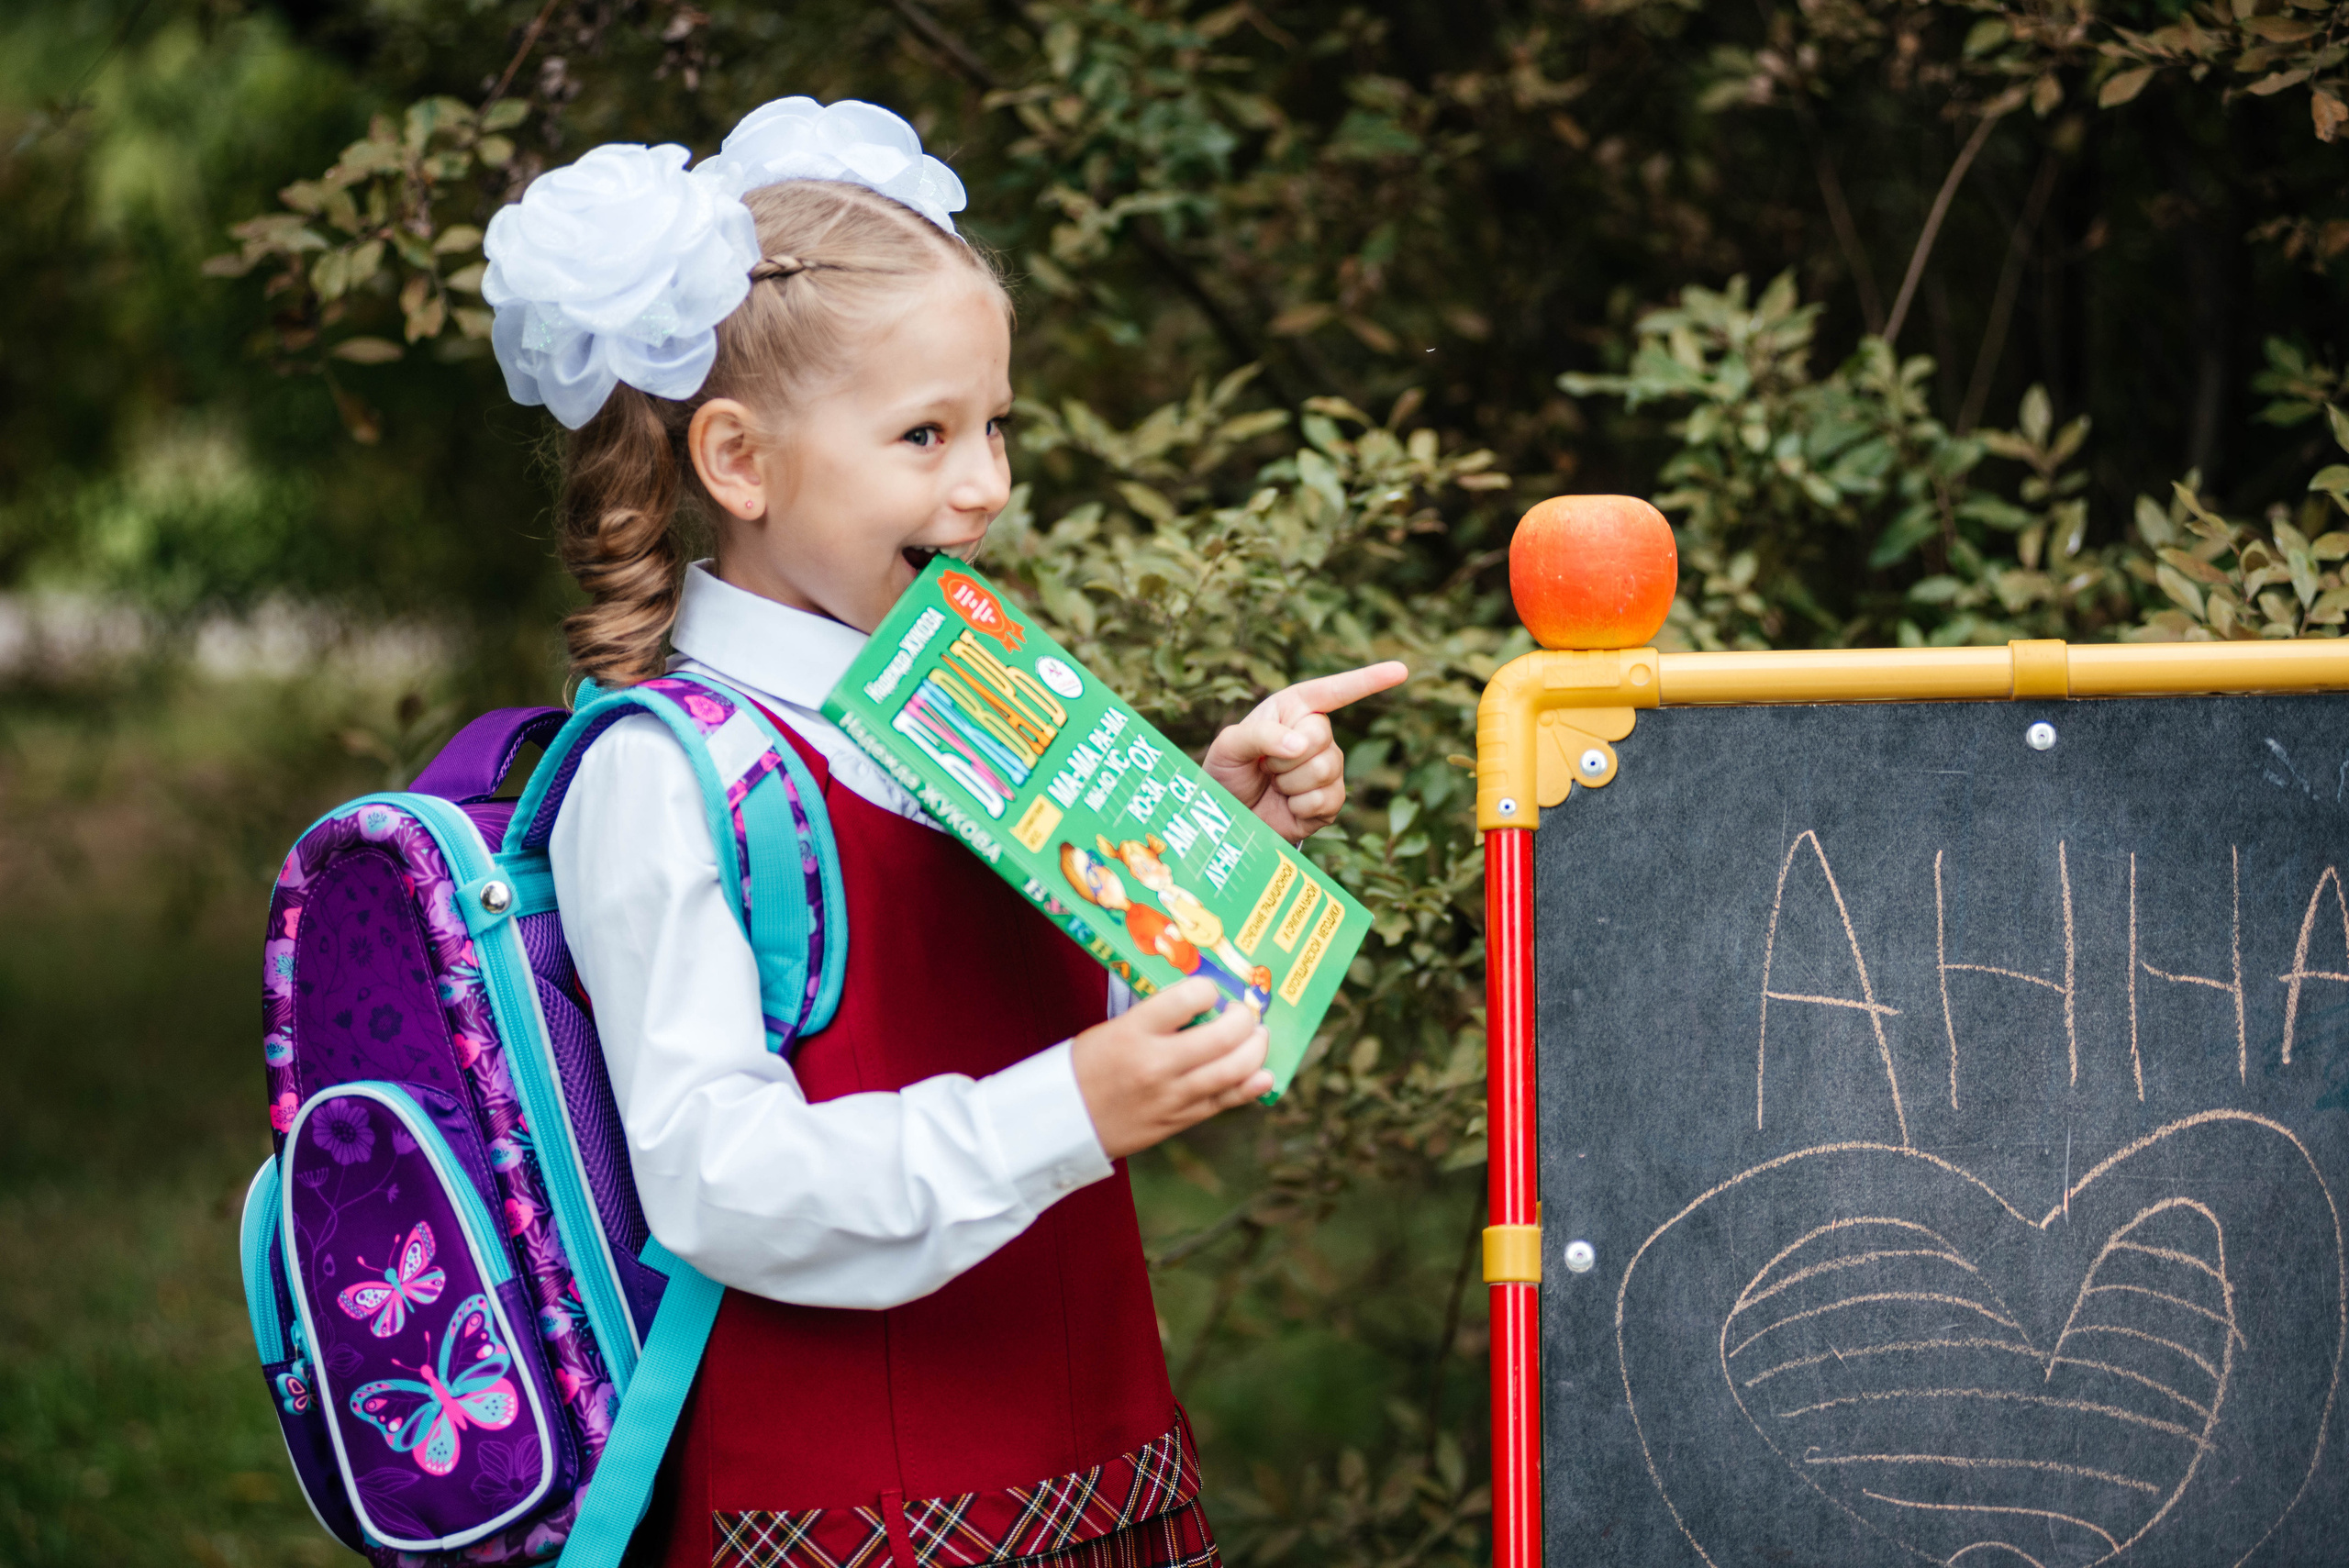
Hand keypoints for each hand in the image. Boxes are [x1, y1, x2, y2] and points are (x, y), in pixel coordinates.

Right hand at [1071, 979, 1271, 1160]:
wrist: (1063, 1121)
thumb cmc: (1087, 1067)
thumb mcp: (1113, 1029)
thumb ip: (1157, 1018)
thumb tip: (1203, 1003)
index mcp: (1133, 1032)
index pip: (1188, 998)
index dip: (1207, 989)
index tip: (1208, 991)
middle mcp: (1156, 1064)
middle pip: (1223, 1037)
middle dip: (1245, 1019)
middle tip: (1245, 1013)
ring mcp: (1171, 1096)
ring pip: (1233, 1071)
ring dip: (1255, 1049)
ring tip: (1258, 1037)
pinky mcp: (1179, 1120)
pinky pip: (1225, 1101)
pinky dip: (1250, 1087)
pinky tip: (1263, 1075)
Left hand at [1202, 660, 1408, 841]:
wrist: (1229, 818)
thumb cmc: (1227, 772)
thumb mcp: (1228, 745)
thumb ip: (1261, 735)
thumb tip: (1302, 744)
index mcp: (1294, 709)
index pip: (1334, 691)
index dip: (1368, 680)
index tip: (1400, 670)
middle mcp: (1316, 734)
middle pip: (1320, 736)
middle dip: (1284, 755)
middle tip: (1264, 766)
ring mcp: (1329, 768)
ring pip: (1324, 769)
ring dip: (1288, 782)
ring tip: (1274, 785)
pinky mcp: (1332, 801)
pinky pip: (1325, 799)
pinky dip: (1298, 807)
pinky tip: (1288, 806)